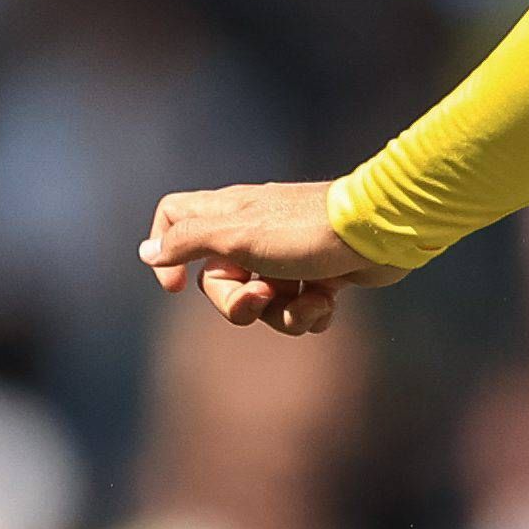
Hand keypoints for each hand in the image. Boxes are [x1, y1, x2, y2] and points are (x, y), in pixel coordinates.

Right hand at [139, 181, 407, 334]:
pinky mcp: (320, 274)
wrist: (381, 233)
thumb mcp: (237, 235)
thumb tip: (147, 251)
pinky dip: (312, 312)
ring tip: (311, 300)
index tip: (174, 286)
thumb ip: (188, 241)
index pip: (172, 218)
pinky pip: (298, 309)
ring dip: (285, 314)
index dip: (165, 254)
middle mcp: (253, 231)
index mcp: (228, 214)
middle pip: (216, 283)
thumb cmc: (306, 232)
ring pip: (262, 304)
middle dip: (238, 304)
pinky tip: (331, 301)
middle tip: (263, 296)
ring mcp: (287, 255)